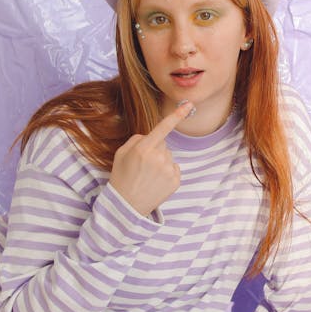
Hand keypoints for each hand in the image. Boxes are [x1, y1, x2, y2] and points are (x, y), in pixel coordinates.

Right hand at [109, 101, 194, 215]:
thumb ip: (136, 140)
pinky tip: (156, 182)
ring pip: (168, 156)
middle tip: (142, 165)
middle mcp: (158, 157)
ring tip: (148, 176)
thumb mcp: (121, 154)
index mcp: (143, 148)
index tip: (189, 105)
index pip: (162, 128)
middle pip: (162, 144)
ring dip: (161, 162)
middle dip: (154, 150)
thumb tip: (150, 136)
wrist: (126, 206)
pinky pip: (174, 168)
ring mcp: (168, 170)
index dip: (176, 115)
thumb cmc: (122, 177)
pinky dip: (167, 172)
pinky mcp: (175, 181)